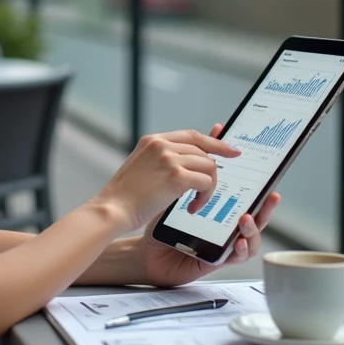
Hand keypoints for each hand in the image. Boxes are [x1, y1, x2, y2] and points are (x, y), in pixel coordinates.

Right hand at [92, 129, 240, 231]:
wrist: (112, 209)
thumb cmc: (126, 196)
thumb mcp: (142, 167)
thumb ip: (164, 159)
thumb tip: (192, 162)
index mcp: (153, 140)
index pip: (192, 135)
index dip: (214, 142)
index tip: (231, 150)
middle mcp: (162, 144)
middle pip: (204, 151)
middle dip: (213, 172)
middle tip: (210, 190)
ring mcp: (169, 158)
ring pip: (208, 166)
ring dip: (208, 188)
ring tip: (196, 203)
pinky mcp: (176, 176)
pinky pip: (205, 182)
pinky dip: (204, 198)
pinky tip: (191, 209)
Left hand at [137, 123, 281, 286]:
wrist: (146, 250)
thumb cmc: (163, 220)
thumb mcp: (180, 186)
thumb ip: (199, 162)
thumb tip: (217, 130)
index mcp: (223, 210)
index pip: (246, 196)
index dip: (257, 186)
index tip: (264, 177)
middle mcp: (227, 227)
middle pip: (256, 216)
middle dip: (267, 207)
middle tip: (273, 195)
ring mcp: (223, 244)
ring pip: (251, 238)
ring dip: (254, 228)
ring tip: (246, 218)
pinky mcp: (216, 261)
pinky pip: (235, 257)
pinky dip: (241, 250)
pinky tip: (239, 242)